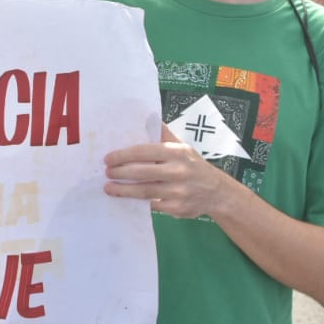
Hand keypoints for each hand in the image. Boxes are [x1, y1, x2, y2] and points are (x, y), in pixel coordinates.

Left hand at [103, 124, 227, 219]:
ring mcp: (178, 191)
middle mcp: (178, 171)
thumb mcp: (183, 147)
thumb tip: (148, 116)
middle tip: (106, 172)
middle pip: (142, 172)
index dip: (124, 155)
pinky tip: (126, 199)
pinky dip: (137, 203)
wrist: (217, 192)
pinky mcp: (177, 208)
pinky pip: (152, 205)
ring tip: (108, 188)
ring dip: (123, 190)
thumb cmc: (194, 166)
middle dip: (120, 172)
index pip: (144, 151)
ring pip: (144, 191)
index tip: (108, 158)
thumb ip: (164, 134)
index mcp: (176, 152)